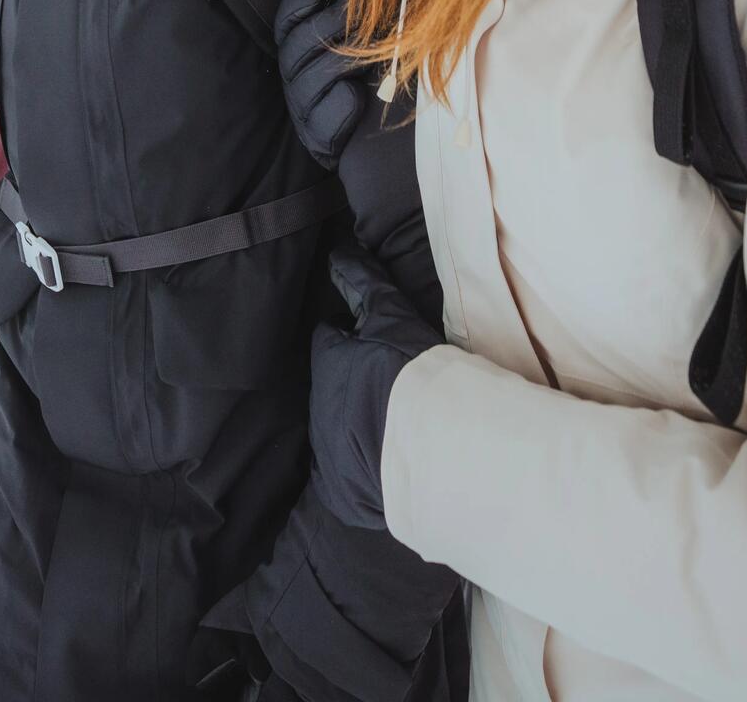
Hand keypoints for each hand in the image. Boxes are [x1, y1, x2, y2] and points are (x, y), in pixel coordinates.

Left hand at [309, 246, 443, 531]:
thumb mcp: (392, 319)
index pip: (329, 338)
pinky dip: (359, 464)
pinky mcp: (339, 491)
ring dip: (354, 421)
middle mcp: (317, 407)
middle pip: (331, 384)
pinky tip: (386, 460)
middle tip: (384, 382)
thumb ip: (364, 286)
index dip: (348, 334)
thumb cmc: (411, 376)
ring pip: (334, 427)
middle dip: (349, 380)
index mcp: (327, 364)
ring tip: (390, 423)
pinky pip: (343, 473)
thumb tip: (338, 254)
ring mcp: (325, 453)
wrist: (430, 454)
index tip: (368, 338)